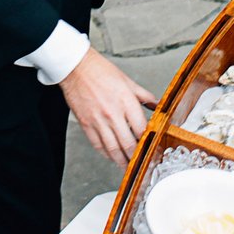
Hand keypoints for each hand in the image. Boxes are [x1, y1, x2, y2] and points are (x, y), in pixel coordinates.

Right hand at [59, 49, 153, 163]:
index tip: (151, 146)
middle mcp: (113, 113)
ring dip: (121, 160)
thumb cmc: (100, 71)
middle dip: (136, 156)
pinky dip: (106, 154)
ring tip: (127, 166)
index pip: (141, 129)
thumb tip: (157, 105)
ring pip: (112, 149)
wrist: (76, 68)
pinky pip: (98, 145)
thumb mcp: (128, 81)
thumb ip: (144, 95)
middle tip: (141, 162)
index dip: (148, 141)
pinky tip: (111, 156)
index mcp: (126, 101)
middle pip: (128, 143)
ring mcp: (98, 120)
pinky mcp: (86, 124)